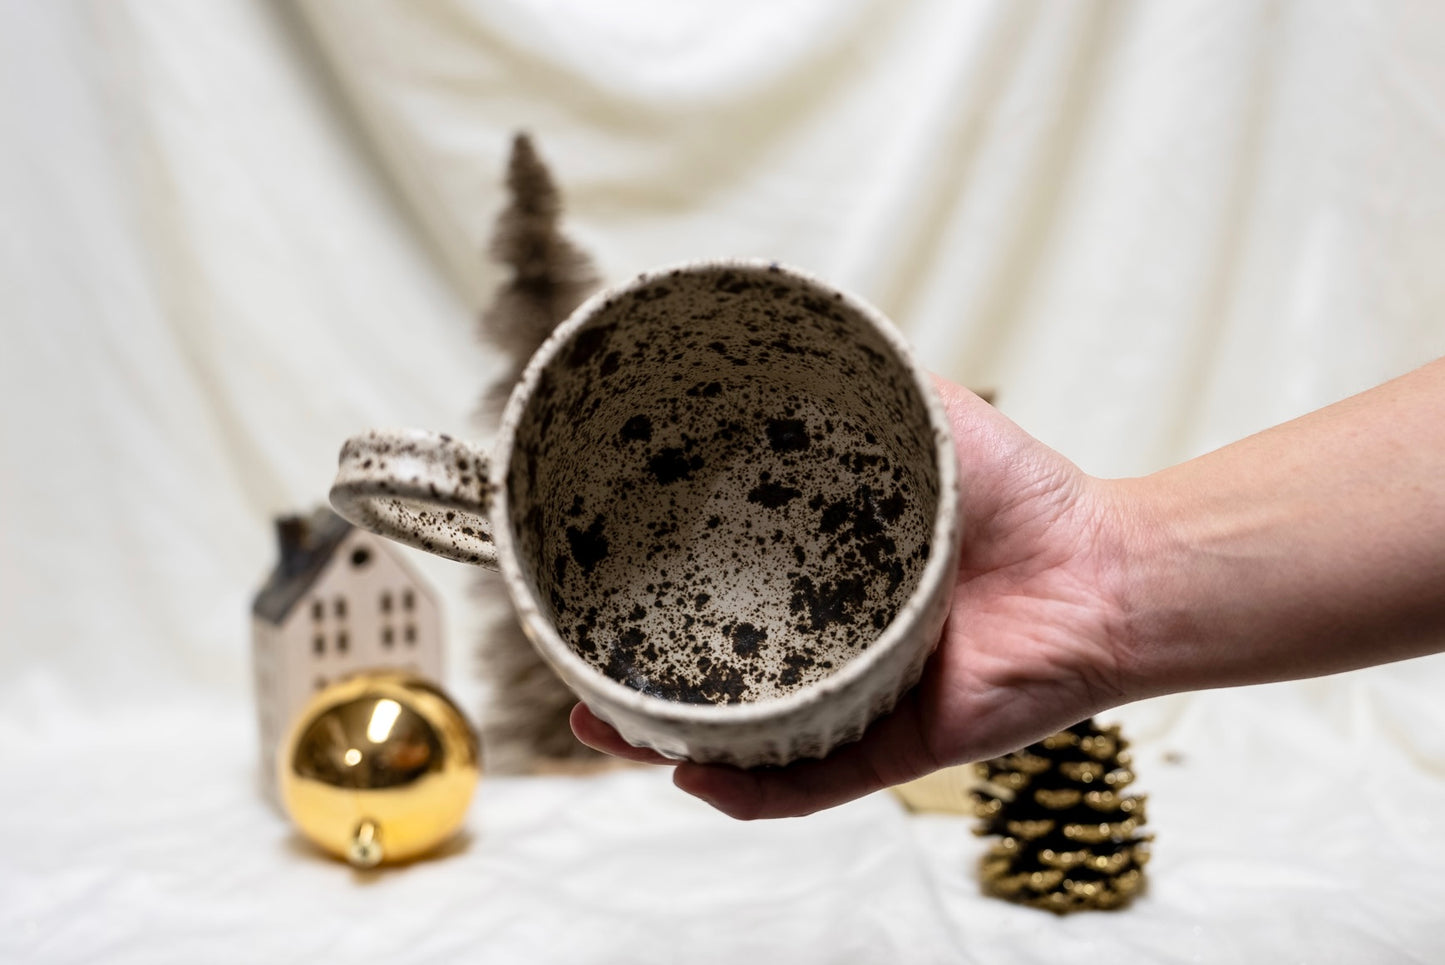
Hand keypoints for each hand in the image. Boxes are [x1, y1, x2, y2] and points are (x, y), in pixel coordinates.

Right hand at [573, 377, 1136, 817]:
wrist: (1109, 568)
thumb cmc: (1027, 495)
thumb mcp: (928, 417)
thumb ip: (863, 378)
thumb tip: (785, 314)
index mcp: (826, 578)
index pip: (721, 597)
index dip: (652, 602)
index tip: (592, 586)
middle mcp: (832, 645)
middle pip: (717, 682)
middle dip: (640, 694)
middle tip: (581, 689)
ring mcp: (858, 701)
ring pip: (747, 742)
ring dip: (671, 745)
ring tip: (609, 732)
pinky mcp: (896, 745)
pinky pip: (812, 782)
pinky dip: (752, 790)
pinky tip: (697, 776)